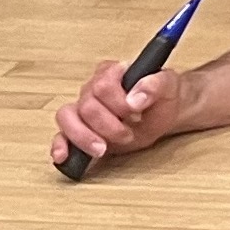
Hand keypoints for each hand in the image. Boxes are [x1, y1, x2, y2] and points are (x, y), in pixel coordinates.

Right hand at [50, 57, 178, 173]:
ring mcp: (84, 110)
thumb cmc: (163, 96)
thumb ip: (155, 85)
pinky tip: (63, 157)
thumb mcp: (168, 85)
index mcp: (111, 72)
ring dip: (84, 137)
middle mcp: (93, 89)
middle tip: (127, 134)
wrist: (164, 113)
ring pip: (67, 119)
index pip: (102, 85)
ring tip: (102, 149)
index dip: (117, 103)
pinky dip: (61, 146)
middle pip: (86, 106)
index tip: (134, 112)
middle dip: (107, 126)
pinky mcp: (81, 131)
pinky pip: (61, 136)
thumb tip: (135, 98)